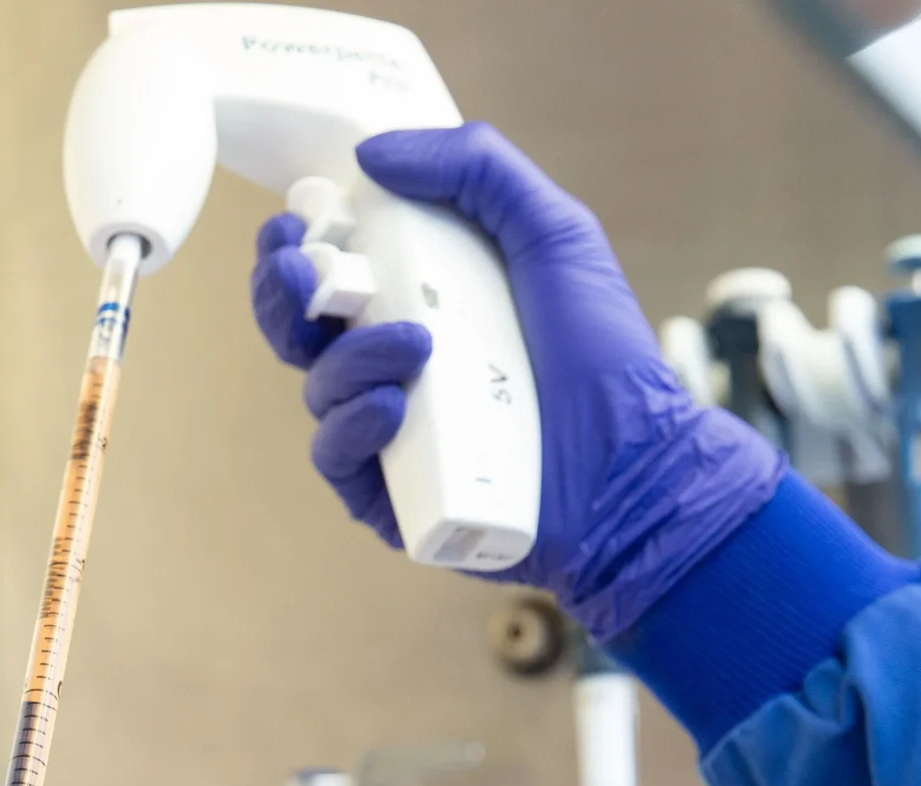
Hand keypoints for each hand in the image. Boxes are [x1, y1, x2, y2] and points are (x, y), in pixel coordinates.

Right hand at [250, 122, 782, 640]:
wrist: (636, 459)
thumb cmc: (602, 353)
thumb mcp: (553, 231)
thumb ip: (477, 168)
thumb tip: (372, 152)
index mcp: (418, 300)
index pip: (329, 268)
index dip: (297, 243)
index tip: (297, 219)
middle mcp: (392, 365)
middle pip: (298, 328)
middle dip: (284, 292)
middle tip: (304, 269)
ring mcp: (389, 433)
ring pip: (318, 388)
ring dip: (348, 357)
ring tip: (415, 345)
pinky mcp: (392, 497)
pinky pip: (337, 458)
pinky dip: (353, 426)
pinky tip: (393, 406)